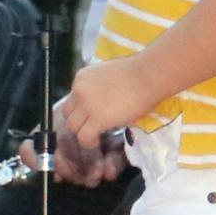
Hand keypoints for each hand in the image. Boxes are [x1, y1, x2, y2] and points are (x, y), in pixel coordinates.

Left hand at [50, 61, 151, 182]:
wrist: (147, 76)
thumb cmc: (137, 72)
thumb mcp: (109, 75)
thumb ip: (100, 87)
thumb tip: (103, 99)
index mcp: (82, 77)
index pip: (72, 98)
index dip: (80, 108)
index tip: (90, 114)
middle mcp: (79, 90)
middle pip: (68, 112)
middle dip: (78, 121)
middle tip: (90, 126)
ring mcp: (86, 105)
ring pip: (73, 126)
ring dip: (82, 132)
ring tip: (94, 136)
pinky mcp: (96, 120)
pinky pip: (83, 136)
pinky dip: (88, 142)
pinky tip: (96, 141)